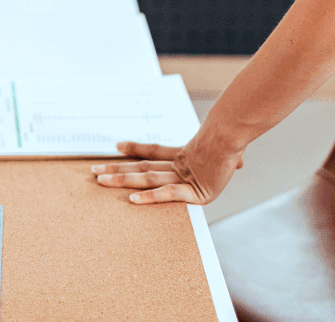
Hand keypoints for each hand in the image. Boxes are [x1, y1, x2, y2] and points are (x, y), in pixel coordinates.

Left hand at [91, 127, 244, 204]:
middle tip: (93, 171)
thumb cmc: (233, 141)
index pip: (154, 151)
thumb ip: (232, 159)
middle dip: (116, 169)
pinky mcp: (194, 191)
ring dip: (121, 180)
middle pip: (141, 167)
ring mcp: (183, 178)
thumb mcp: (231, 154)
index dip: (135, 149)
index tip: (117, 146)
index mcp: (185, 157)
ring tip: (100, 180)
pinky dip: (151, 197)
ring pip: (146, 178)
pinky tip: (133, 199)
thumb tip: (240, 161)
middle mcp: (179, 167)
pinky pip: (168, 194)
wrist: (234, 134)